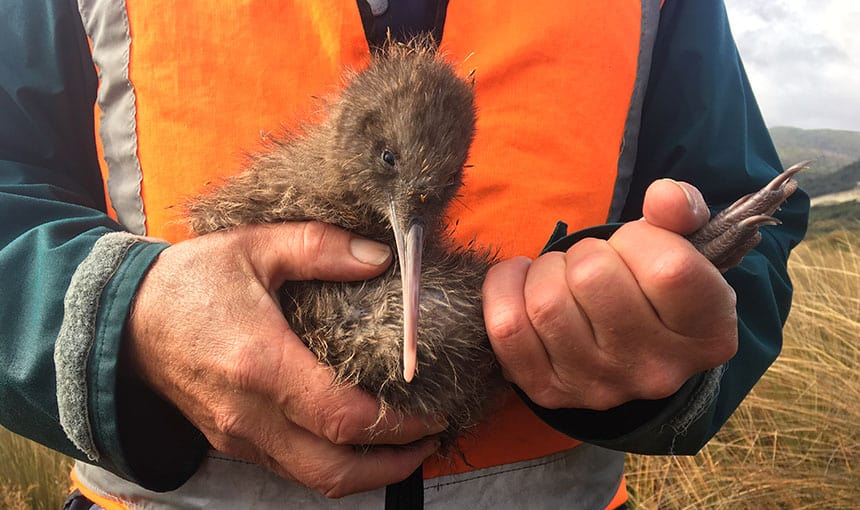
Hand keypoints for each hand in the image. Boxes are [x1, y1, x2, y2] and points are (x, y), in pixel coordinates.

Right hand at [124, 222, 441, 497]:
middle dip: (392, 463)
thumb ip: (320, 248)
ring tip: (406, 445)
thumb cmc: (189, 281)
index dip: (397, 423)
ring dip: (367, 472)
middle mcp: (250, 415)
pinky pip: (291, 469)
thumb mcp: (255, 247)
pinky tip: (357, 441)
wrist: (122, 320)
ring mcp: (239, 436)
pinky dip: (333, 465)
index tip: (434, 411)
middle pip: (334, 469)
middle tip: (431, 437)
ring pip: (313, 479)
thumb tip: (382, 257)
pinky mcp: (233, 442)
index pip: (343, 417)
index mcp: (261, 364)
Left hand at [482, 179, 738, 410]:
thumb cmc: (652, 284)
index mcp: (708, 333)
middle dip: (585, 253)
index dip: (640, 239)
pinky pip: (506, 328)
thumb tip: (664, 196)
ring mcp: (600, 388)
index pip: (668, 269)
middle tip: (593, 263)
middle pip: (592, 277)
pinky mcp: (549, 393)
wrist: (626, 346)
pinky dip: (504, 289)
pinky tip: (521, 282)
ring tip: (562, 276)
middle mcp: (657, 370)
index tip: (634, 244)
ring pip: (546, 302)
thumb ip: (680, 211)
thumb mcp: (682, 245)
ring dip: (546, 272)